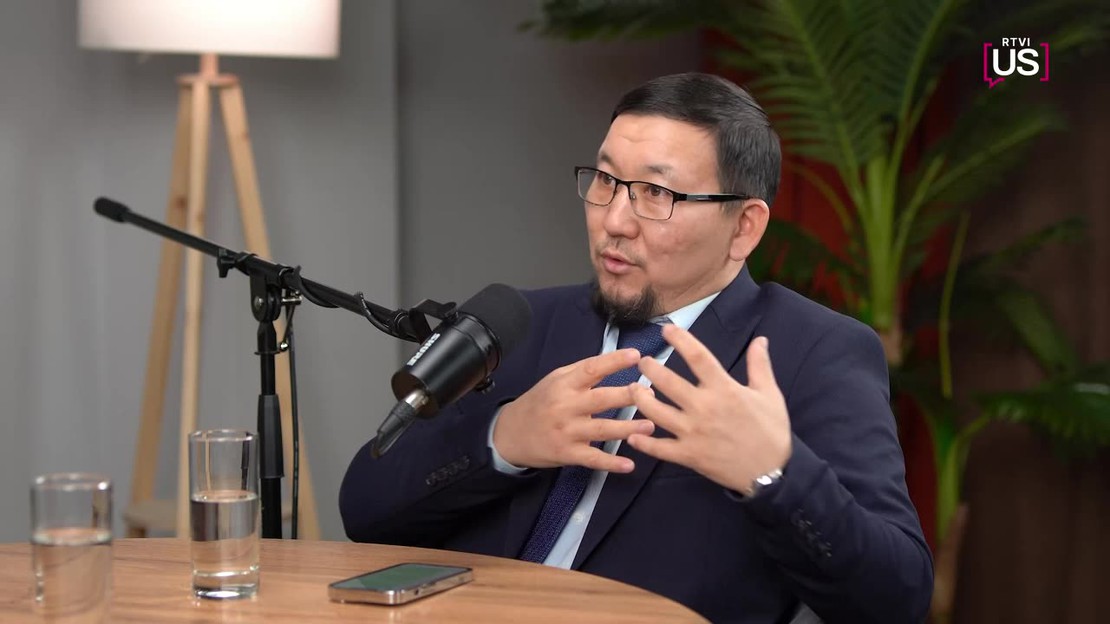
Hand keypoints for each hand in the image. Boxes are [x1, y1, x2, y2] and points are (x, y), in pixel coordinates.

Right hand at [492, 349, 655, 472]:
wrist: (510, 434)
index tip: (636, 355)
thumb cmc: (540, 402)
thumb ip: (582, 373)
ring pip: (601, 429)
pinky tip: (629, 464)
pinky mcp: (568, 454)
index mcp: (564, 384)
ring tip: (651, 426)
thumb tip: (616, 361)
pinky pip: (592, 459)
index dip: (614, 361)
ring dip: (627, 428)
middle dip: (627, 396)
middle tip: (651, 394)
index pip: (591, 369)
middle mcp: (566, 406)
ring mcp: (567, 432)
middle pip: (600, 399)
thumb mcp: (555, 380)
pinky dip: (611, 463)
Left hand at [626, 326, 791, 492]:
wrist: (772, 474)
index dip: (680, 340)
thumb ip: (760, 365)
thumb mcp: (770, 394)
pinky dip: (643, 443)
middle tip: (642, 362)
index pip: (697, 356)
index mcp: (724, 389)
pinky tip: (632, 434)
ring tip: (632, 389)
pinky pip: (659, 448)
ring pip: (656, 412)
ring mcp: (693, 433)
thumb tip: (760, 339)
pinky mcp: (689, 455)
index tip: (667, 330)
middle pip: (668, 382)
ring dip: (639, 399)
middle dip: (650, 368)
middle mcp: (704, 408)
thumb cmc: (771, 431)